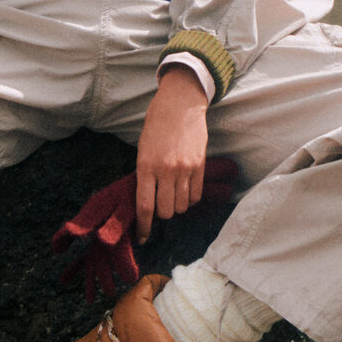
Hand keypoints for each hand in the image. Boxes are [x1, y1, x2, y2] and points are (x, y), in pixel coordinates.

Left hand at [135, 65, 209, 240]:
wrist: (180, 104)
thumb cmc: (156, 125)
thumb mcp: (142, 149)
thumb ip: (145, 174)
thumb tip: (147, 201)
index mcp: (146, 166)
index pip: (145, 207)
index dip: (144, 226)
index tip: (142, 237)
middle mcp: (165, 170)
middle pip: (166, 211)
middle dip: (162, 214)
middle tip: (160, 204)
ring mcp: (185, 169)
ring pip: (182, 206)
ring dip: (176, 206)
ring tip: (173, 194)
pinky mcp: (200, 166)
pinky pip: (196, 196)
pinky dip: (190, 199)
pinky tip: (185, 190)